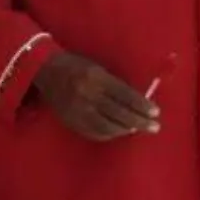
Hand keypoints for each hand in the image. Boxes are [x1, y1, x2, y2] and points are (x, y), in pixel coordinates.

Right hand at [34, 51, 159, 140]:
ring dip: (125, 129)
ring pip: (106, 125)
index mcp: (96, 78)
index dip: (142, 105)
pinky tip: (117, 133)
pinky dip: (108, 134)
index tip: (156, 112)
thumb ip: (114, 84)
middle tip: (154, 127)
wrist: (43, 69)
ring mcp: (77, 109)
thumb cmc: (76, 65)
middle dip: (139, 121)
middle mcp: (87, 95)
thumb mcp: (97, 68)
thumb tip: (137, 102)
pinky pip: (92, 132)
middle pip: (119, 113)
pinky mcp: (69, 119)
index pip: (125, 95)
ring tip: (137, 130)